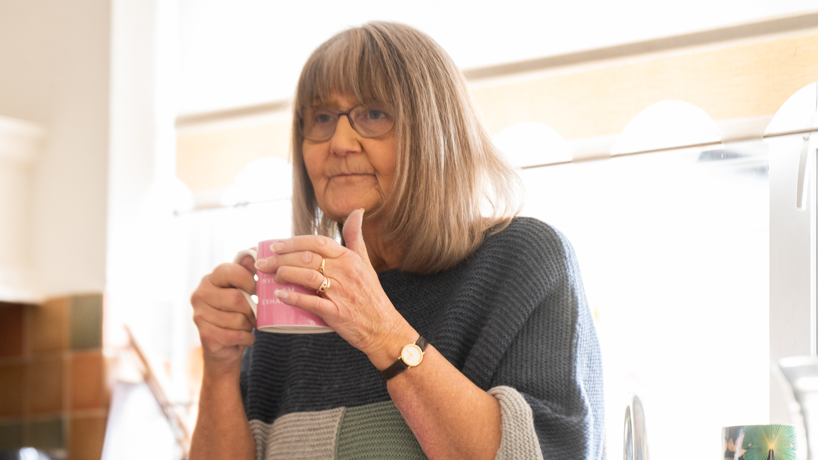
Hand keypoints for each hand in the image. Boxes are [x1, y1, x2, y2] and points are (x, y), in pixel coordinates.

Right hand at [190, 254, 256, 375]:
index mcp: (210, 279)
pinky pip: (236, 335)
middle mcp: (200, 294)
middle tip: (255, 314)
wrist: (224, 347)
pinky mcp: (205, 335)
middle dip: (252, 309)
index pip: (230, 271)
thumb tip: (257, 248)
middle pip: (236, 298)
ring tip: (246, 325)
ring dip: (248, 325)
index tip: (256, 289)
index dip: (248, 280)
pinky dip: (247, 338)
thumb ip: (247, 270)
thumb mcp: (241, 289)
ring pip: (237, 319)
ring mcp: (199, 315)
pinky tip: (244, 337)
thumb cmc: (236, 313)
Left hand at [254, 209, 415, 367]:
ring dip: (284, 274)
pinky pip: (312, 303)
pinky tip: (280, 294)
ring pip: (307, 276)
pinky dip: (294, 297)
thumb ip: (356, 238)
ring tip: (270, 276)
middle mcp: (346, 272)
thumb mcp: (365, 263)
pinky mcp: (337, 313)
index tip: (274, 246)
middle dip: (280, 258)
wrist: (383, 328)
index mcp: (349, 258)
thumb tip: (356, 212)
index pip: (317, 242)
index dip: (293, 242)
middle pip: (307, 258)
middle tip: (262, 263)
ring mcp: (341, 293)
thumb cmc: (371, 295)